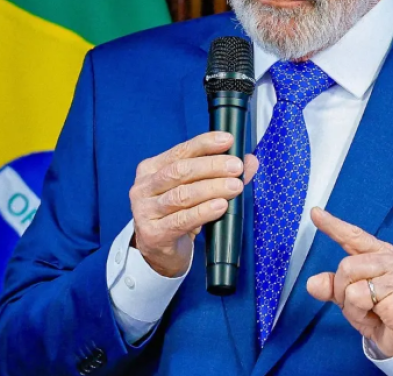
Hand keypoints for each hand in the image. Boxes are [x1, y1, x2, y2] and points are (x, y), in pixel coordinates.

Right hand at [129, 132, 257, 276]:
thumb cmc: (177, 215)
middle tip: (236, 167)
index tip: (228, 140)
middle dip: (212, 166)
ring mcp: (144, 211)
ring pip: (182, 195)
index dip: (205, 144)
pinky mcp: (153, 234)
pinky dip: (203, 211)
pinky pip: (181, 220)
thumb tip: (249, 161)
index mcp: (151, 169)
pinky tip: (221, 206)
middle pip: (180, 171)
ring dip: (212, 188)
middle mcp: (143, 187)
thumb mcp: (196, 191)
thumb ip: (220, 174)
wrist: (160, 253)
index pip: (180, 151)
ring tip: (235, 187)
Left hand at [307, 207, 392, 357]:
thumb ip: (332, 286)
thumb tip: (313, 283)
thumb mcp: (349, 297)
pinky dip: (361, 314)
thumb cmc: (378, 313)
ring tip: (370, 311)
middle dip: (343, 290)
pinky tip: (379, 317)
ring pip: (352, 285)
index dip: (333, 225)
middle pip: (346, 266)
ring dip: (352, 305)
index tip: (314, 213)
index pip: (355, 236)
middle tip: (359, 305)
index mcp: (382, 254)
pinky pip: (361, 299)